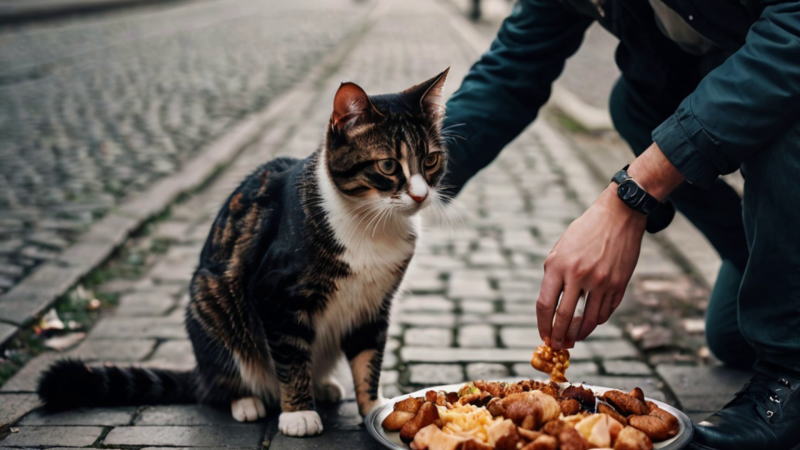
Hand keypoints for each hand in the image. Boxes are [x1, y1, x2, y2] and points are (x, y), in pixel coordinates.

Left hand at [536, 186, 645, 349]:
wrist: (619, 216)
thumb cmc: (584, 232)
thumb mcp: (560, 249)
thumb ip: (554, 275)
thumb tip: (551, 307)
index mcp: (558, 265)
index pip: (545, 305)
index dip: (543, 325)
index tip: (544, 336)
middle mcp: (578, 275)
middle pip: (564, 317)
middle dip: (559, 336)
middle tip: (558, 346)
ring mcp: (600, 281)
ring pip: (588, 320)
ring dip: (579, 333)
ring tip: (574, 339)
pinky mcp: (618, 284)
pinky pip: (605, 311)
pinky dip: (596, 321)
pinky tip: (590, 323)